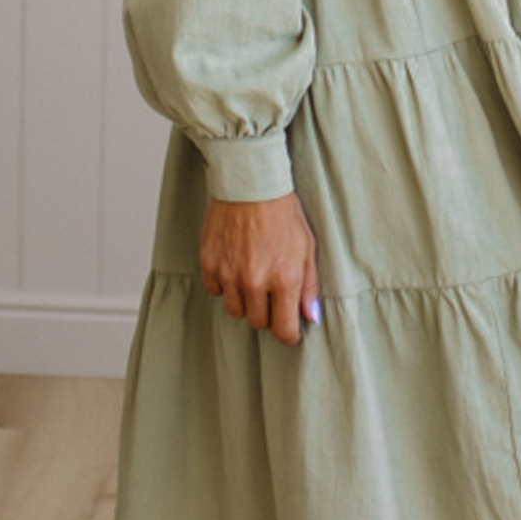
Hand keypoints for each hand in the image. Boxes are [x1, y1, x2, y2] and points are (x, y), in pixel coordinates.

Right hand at [199, 193, 321, 345]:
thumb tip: (311, 316)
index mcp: (284, 279)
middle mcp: (255, 282)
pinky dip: (225, 286)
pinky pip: (216, 291)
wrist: (250, 185)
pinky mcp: (209, 264)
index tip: (290, 330)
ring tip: (253, 279)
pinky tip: (235, 267)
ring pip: (236, 310)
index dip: (289, 335)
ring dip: (246, 302)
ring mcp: (229, 274)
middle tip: (273, 295)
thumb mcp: (307, 248)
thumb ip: (309, 286)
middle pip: (258, 323)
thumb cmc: (282, 213)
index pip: (283, 329)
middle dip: (268, 314)